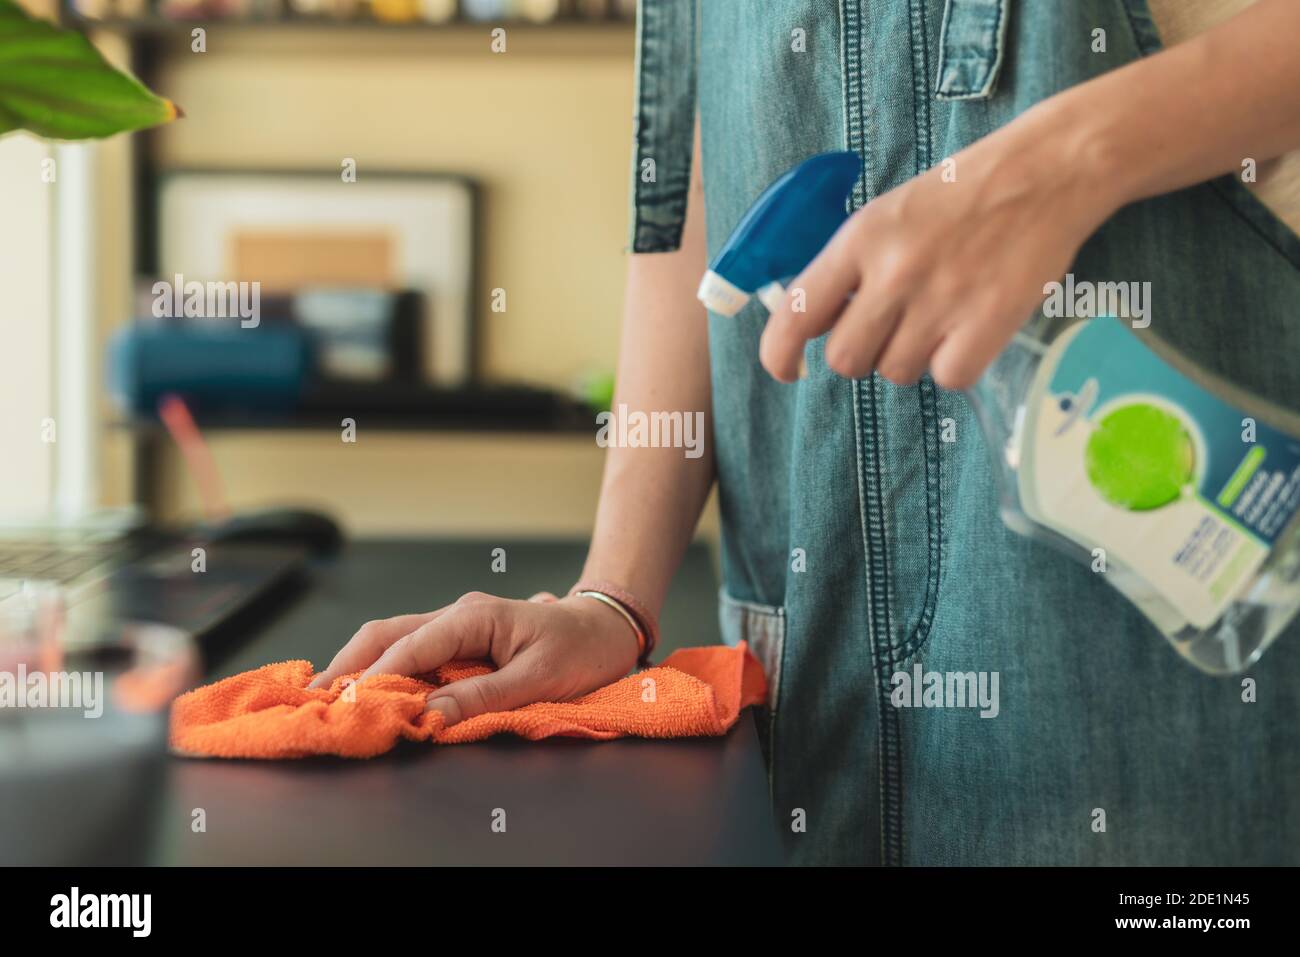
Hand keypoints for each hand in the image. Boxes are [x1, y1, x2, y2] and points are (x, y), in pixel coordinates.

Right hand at [308, 591, 639, 726]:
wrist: (606, 627)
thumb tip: (432, 715)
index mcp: (473, 617)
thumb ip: (484, 697)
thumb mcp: (540, 678)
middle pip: (386, 634)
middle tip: (313, 698)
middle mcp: (456, 615)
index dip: (376, 677)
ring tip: (330, 698)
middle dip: (348, 664)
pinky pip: (413, 652)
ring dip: (362, 667)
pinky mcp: (459, 641)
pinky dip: (385, 670)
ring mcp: (456, 626)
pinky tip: (369, 690)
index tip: (348, 704)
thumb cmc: (581, 648)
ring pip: (394, 640)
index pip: (410, 647)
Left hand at [759, 103, 1122, 389]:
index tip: (786, 369)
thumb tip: (816, 323)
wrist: (1046, 170)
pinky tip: (969, 332)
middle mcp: (893, 273)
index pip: (795, 314)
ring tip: (939, 318)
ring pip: (895, 373)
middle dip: (862, 354)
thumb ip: (849, 267)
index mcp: (860, 239)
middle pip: (845, 359)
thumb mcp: (887, 213)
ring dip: (911, 357)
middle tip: (891, 327)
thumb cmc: (962, 194)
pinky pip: (947, 379)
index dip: (779, 354)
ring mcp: (940, 301)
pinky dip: (956, 365)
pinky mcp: (987, 325)